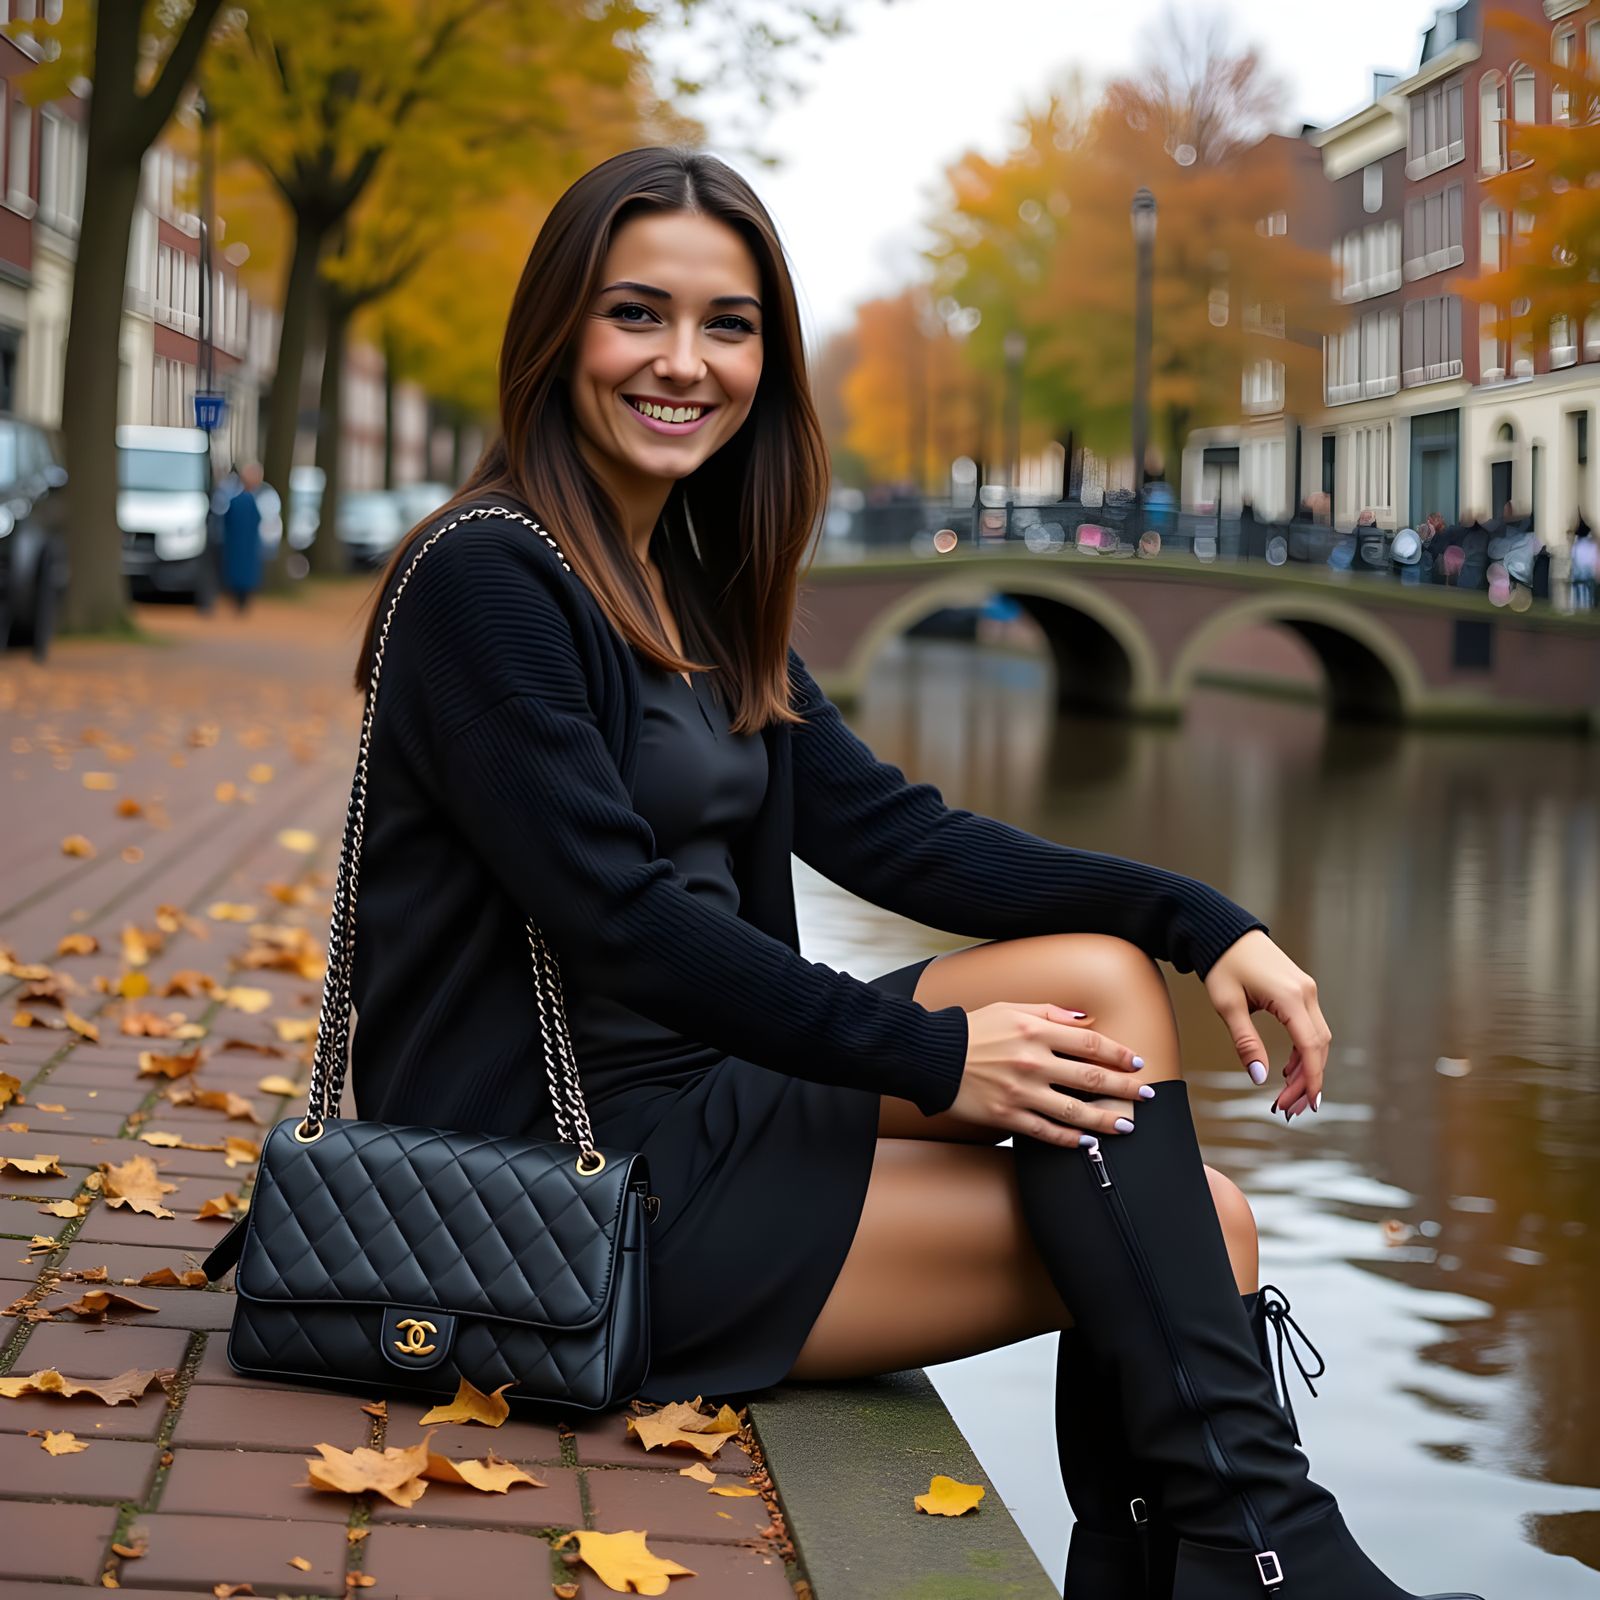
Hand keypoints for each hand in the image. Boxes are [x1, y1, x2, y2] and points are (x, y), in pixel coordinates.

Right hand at [948, 1001, 1149, 1147]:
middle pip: (1090, 1078)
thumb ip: (1050, 1012)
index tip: (1137, 1062)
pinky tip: (1088, 1142)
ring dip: (1106, 1119)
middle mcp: (1031, 1062)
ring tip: (1127, 1125)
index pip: (1090, 1043)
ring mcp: (1019, 1092)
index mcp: (1034, 1031)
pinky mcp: (1006, 1116)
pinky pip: (1046, 1131)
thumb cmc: (973, 1029)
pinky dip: (1070, 1139)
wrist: (932, 1056)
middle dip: (1125, 1088)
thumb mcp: (1011, 1008)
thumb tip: (1086, 1020)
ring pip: (1074, 1110)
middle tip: (1147, 1095)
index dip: (1119, 1054)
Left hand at [1203, 929, 1331, 1119]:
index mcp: (1290, 997)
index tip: (1306, 1105)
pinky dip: (1303, 1051)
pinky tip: (1287, 1069)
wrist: (1225, 933)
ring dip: (1306, 1068)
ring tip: (1287, 1095)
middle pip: (1319, 1047)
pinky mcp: (1301, 991)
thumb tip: (1260, 1078)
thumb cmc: (1222, 965)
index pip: (1310, 1046)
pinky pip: (1310, 1027)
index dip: (1311, 1079)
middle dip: (1307, 1081)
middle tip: (1289, 1109)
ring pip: (1318, 1038)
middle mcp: (1306, 993)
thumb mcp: (1228, 1006)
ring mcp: (1307, 991)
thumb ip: (1246, 1042)